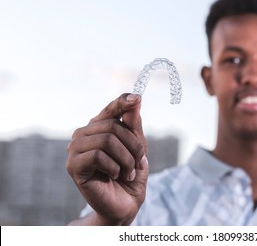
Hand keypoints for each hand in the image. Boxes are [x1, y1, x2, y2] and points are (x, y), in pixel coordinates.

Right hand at [66, 93, 148, 224]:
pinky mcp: (73, 166)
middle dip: (133, 146)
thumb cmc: (130, 173)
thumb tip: (135, 99)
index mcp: (99, 127)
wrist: (125, 203)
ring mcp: (75, 149)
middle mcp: (84, 134)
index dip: (123, 102)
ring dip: (126, 159)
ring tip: (128, 172)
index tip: (138, 98)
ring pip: (107, 140)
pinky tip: (115, 176)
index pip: (111, 109)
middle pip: (113, 126)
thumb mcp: (137, 146)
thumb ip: (133, 124)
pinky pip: (98, 156)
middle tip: (139, 162)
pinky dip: (114, 167)